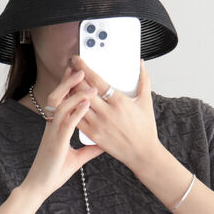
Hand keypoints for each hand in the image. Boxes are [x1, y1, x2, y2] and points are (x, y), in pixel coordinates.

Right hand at [21, 64, 103, 198]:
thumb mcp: (78, 158)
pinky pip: (67, 122)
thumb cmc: (55, 172)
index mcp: (55, 127)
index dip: (67, 86)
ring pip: (61, 105)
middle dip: (68, 82)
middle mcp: (52, 126)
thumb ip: (90, 149)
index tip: (76, 73)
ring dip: (75, 92)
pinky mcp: (56, 142)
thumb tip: (104, 144)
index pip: (60, 101)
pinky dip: (77, 111)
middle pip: (57, 97)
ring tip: (86, 81)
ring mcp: (53, 133)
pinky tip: (87, 103)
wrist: (40, 186)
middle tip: (80, 68)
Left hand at [68, 55, 160, 172]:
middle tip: (69, 70)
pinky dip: (70, 110)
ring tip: (67, 85)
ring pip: (77, 104)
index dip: (84, 67)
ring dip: (69, 92)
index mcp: (119, 101)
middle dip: (73, 77)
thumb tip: (141, 64)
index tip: (77, 60)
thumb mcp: (146, 102)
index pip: (96, 79)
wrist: (142, 153)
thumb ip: (143, 81)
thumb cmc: (145, 129)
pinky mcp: (93, 135)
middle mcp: (107, 112)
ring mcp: (98, 124)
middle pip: (82, 90)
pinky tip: (68, 103)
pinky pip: (76, 119)